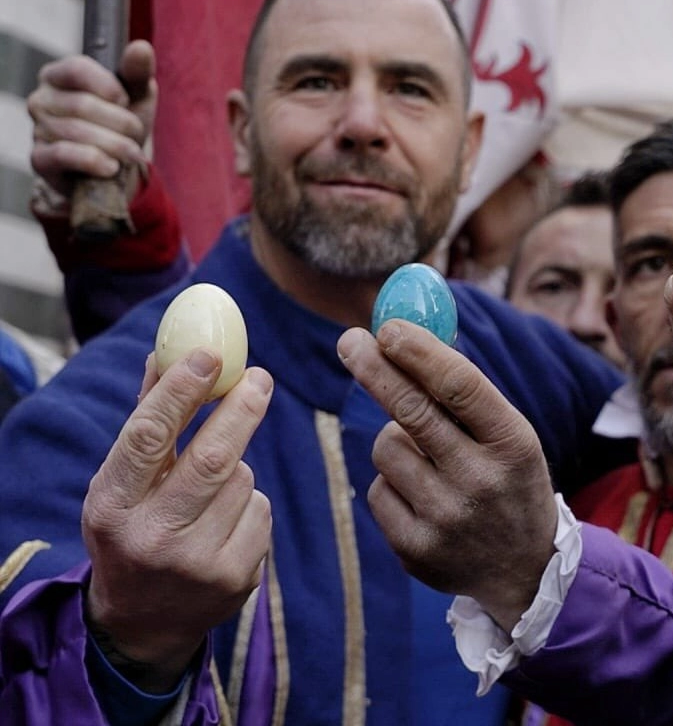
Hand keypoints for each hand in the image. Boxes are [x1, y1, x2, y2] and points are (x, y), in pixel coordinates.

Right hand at [29, 41, 157, 196]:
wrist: (117, 165)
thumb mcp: (137, 96)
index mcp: (59, 75)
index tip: (125, 100)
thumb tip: (141, 47)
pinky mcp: (40, 158)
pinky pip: (64, 154)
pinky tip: (111, 167)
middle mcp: (42, 99)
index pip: (76, 68)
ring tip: (130, 152)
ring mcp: (37, 129)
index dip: (108, 87)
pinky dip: (95, 161)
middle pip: (82, 105)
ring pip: (77, 132)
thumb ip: (138, 72)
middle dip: (121, 123)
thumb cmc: (122, 123)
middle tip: (136, 133)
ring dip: (115, 145)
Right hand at [82, 348, 272, 692]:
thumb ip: (147, 420)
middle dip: (242, 410)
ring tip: (208, 492)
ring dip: (237, 468)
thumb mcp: (121, 483)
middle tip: (260, 377)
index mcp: (112, 509)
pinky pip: (260, 510)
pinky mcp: (238, 577)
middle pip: (213, 458)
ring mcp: (199, 563)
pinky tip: (223, 524)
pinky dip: (250, 502)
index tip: (209, 355)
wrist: (144, 622)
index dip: (180, 392)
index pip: (147, 438)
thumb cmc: (133, 529)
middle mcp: (152, 539)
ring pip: (243, 480)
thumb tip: (170, 351)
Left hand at [338, 321, 557, 630]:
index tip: (387, 328)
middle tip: (350, 341)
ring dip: (395, 440)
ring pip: (386, 449)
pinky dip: (392, 483)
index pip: (459, 386)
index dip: (419, 353)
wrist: (525, 568)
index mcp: (513, 443)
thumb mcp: (510, 434)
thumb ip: (464, 394)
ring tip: (427, 458)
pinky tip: (423, 497)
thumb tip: (405, 336)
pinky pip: (378, 490)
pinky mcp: (416, 549)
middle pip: (412, 412)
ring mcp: (447, 519)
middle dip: (376, 369)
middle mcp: (482, 481)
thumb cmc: (509, 479)